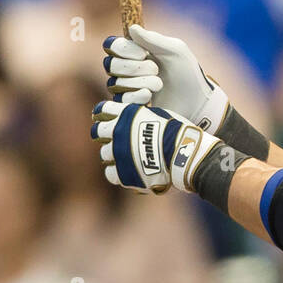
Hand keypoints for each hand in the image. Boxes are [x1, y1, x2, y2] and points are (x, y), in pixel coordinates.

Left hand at [91, 100, 221, 193]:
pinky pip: (110, 173)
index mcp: (127, 114)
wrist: (184, 155)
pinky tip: (129, 171)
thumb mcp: (160, 116)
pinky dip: (118, 173)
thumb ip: (143, 117)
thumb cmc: (179, 133)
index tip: (110, 119)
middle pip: (97, 132)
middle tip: (116, 140)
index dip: (105, 114)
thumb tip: (138, 119)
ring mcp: (118, 152)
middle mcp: (118, 131)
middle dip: (105, 135)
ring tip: (129, 159)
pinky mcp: (122, 173)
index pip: (103, 109)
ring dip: (114, 155)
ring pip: (105, 153)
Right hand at [102, 25, 228, 133]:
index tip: (143, 53)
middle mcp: (128, 68)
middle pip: (110, 65)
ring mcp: (128, 88)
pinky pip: (121, 99)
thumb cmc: (187, 72)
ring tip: (159, 84)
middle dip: (133, 67)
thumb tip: (132, 28)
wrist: (195, 101)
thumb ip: (153, 40)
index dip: (123, 49)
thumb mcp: (174, 51)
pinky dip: (135, 95)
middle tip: (155, 69)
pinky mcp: (131, 105)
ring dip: (140, 82)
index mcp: (136, 51)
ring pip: (115, 83)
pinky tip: (149, 95)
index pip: (112, 45)